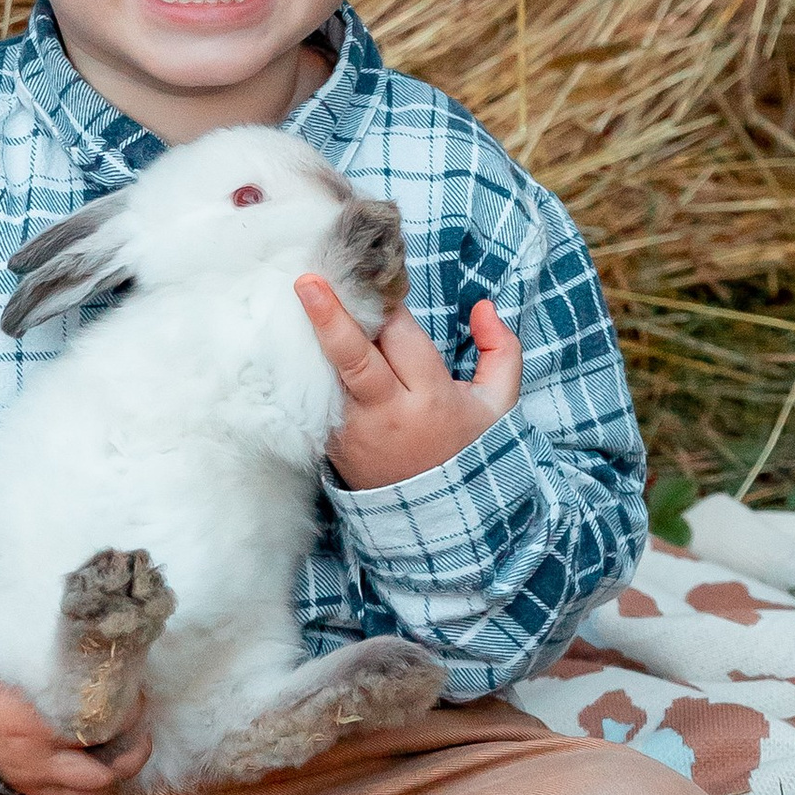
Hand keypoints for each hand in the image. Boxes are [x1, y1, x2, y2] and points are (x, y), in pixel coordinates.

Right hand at [0, 672, 153, 794]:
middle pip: (102, 774)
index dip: (130, 711)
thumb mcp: (22, 660)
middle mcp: (38, 758)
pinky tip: (94, 768)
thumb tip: (100, 645)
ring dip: (110, 779)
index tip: (137, 693)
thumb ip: (60, 659)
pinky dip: (84, 790)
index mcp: (38, 722)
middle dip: (131, 756)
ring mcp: (29, 778)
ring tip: (123, 755)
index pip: (103, 724)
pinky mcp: (21, 787)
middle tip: (141, 733)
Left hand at [294, 281, 523, 490]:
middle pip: (354, 357)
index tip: (373, 274)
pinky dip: (307, 369)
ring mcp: (354, 430)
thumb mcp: (499, 405)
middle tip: (307, 280)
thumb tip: (483, 306)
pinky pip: (315, 399)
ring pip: (326, 375)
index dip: (386, 304)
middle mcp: (388, 412)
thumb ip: (501, 351)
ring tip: (295, 297)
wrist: (439, 520)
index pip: (401, 337)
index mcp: (430, 396)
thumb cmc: (466, 448)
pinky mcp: (333, 443)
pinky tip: (293, 339)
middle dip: (331, 315)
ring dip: (310, 336)